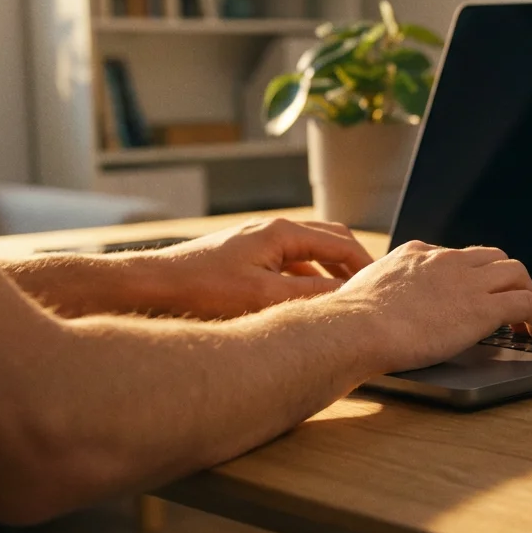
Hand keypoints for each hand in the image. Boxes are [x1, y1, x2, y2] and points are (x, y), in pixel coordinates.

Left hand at [131, 218, 373, 318]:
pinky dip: (305, 277)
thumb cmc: (202, 291)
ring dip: (329, 271)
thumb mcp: (265, 297)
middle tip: (369, 290)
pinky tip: (304, 302)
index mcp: (281, 232)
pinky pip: (287, 262)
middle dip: (352, 263)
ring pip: (307, 251)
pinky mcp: (242, 257)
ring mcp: (255, 242)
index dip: (367, 266)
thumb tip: (350, 296)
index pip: (341, 242)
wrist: (148, 288)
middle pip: (328, 239)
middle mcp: (270, 230)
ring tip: (343, 298)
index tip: (382, 289)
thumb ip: (312, 294)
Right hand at [330, 241, 531, 373]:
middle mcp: (447, 261)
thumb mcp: (363, 290)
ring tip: (529, 319)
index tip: (474, 292)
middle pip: (494, 257)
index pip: (457, 256)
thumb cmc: (350, 319)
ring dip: (526, 293)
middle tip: (509, 302)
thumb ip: (378, 291)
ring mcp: (468, 281)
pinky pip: (526, 303)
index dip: (472, 275)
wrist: (357, 327)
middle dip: (505, 278)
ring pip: (516, 272)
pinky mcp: (483, 307)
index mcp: (417, 255)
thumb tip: (367, 305)